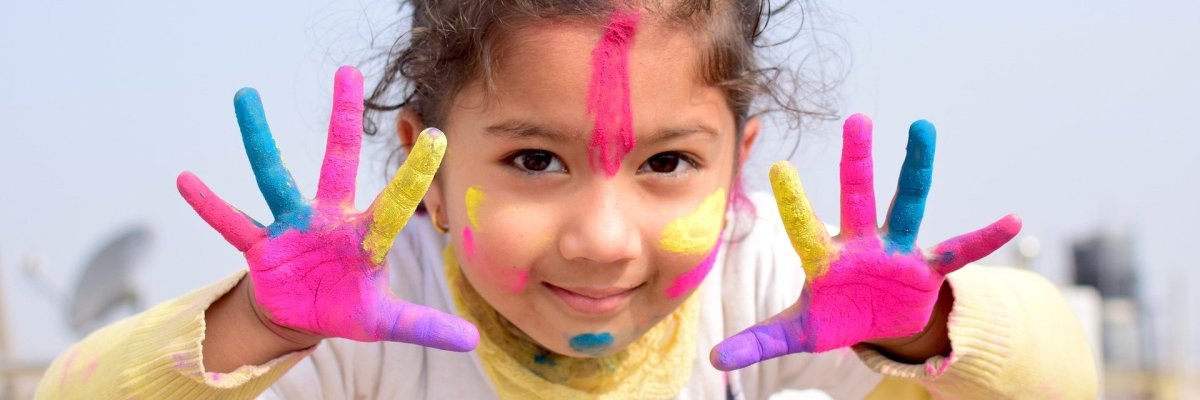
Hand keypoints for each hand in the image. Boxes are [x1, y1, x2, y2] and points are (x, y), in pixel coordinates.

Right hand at [176, 66, 477, 350]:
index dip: (415, 175)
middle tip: (348, 73)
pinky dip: (209, 205)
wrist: (302, 315)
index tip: (437, 137)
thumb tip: (472, 340)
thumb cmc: (347, 306)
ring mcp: (292, 226)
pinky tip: (186, 179)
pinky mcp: (261, 245)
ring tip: (245, 96)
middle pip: (338, 161)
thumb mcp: (385, 321)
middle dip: (344, 120)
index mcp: (365, 236)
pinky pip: (232, 222)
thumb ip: (424, 325)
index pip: (396, 202)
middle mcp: (329, 219)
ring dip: (258, 139)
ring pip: (273, 176)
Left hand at [710, 113, 1019, 369]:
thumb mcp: (799, 332)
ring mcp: (897, 251)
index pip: (806, 228)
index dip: (795, 203)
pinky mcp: (927, 268)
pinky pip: (959, 251)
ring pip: (908, 205)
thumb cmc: (836, 316)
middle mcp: (862, 244)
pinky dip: (985, 239)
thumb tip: (714, 360)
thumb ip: (759, 341)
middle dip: (857, 161)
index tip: (779, 167)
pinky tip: (1012, 221)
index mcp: (826, 259)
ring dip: (917, 170)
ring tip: (923, 129)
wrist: (880, 324)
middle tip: (856, 118)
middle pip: (858, 197)